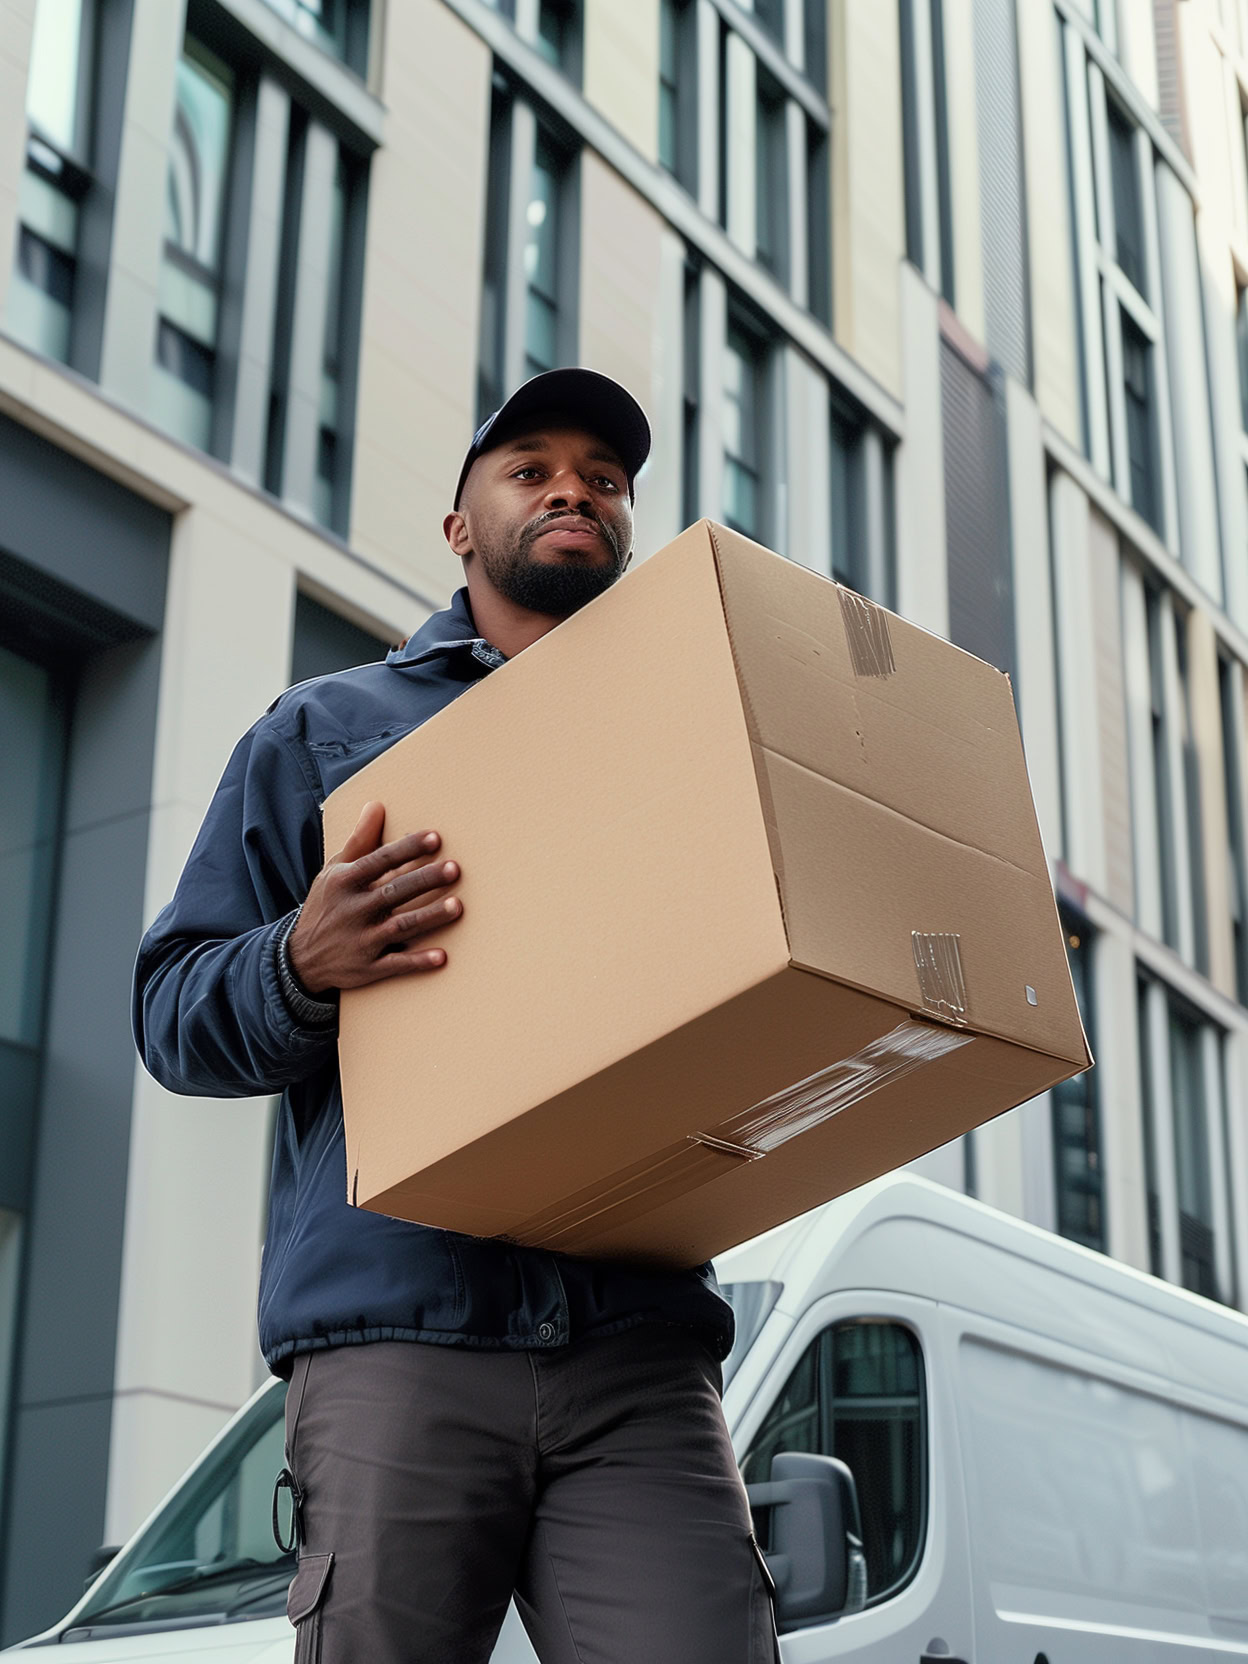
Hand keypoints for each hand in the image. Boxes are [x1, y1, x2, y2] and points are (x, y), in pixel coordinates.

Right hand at [289, 802, 461, 993]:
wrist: (299, 959)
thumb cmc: (326, 906)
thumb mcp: (334, 872)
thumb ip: (359, 841)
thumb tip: (376, 805)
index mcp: (345, 882)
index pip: (380, 861)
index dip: (408, 849)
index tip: (435, 838)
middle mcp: (353, 910)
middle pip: (394, 891)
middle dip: (424, 880)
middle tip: (454, 869)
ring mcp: (361, 941)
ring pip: (400, 926)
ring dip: (429, 917)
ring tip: (457, 906)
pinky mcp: (367, 968)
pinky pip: (395, 965)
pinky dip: (417, 962)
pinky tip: (442, 956)